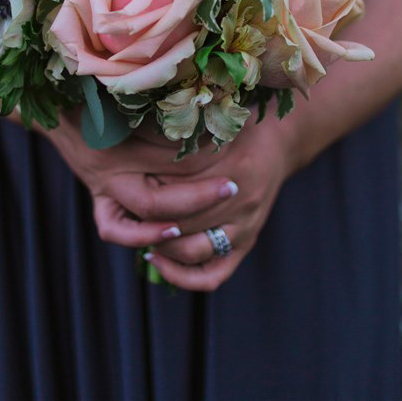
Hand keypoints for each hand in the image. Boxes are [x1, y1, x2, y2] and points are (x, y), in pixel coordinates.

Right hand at [0, 65, 240, 246]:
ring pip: (140, 212)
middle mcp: (106, 165)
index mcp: (116, 133)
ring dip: (176, 215)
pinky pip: (113, 226)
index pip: (167, 152)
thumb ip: (163, 104)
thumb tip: (208, 110)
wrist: (50, 99)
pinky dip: (140, 235)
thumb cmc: (92, 87)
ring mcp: (99, 184)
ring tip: (204, 213)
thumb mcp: (128, 91)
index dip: (201, 160)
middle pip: (157, 193)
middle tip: (234, 186)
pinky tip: (169, 232)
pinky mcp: (96, 194)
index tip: (232, 158)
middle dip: (199, 192)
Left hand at [137, 109, 303, 290]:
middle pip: (182, 220)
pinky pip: (213, 275)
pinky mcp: (246, 244)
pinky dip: (182, 276)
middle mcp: (241, 201)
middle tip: (124, 209)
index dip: (149, 188)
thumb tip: (136, 138)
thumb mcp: (211, 125)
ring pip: (193, 250)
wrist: (278, 146)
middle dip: (150, 217)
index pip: (180, 188)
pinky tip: (157, 260)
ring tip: (139, 232)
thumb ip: (181, 137)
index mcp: (234, 166)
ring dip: (162, 245)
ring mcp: (245, 227)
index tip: (128, 182)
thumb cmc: (238, 131)